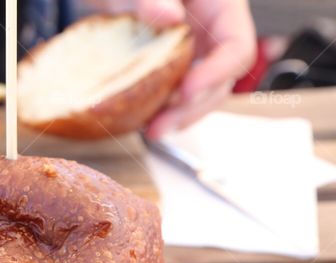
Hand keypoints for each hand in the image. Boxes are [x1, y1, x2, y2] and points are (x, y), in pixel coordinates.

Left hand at [137, 0, 256, 137]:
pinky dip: (165, 112)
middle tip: (161, 124)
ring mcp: (199, 56)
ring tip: (150, 130)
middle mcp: (215, 35)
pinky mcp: (179, 72)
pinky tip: (143, 122)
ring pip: (203, 96)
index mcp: (222, 8)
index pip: (237, 47)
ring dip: (179, 118)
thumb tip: (168, 16)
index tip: (186, 90)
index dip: (217, 73)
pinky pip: (181, 97)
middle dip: (193, 108)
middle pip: (222, 81)